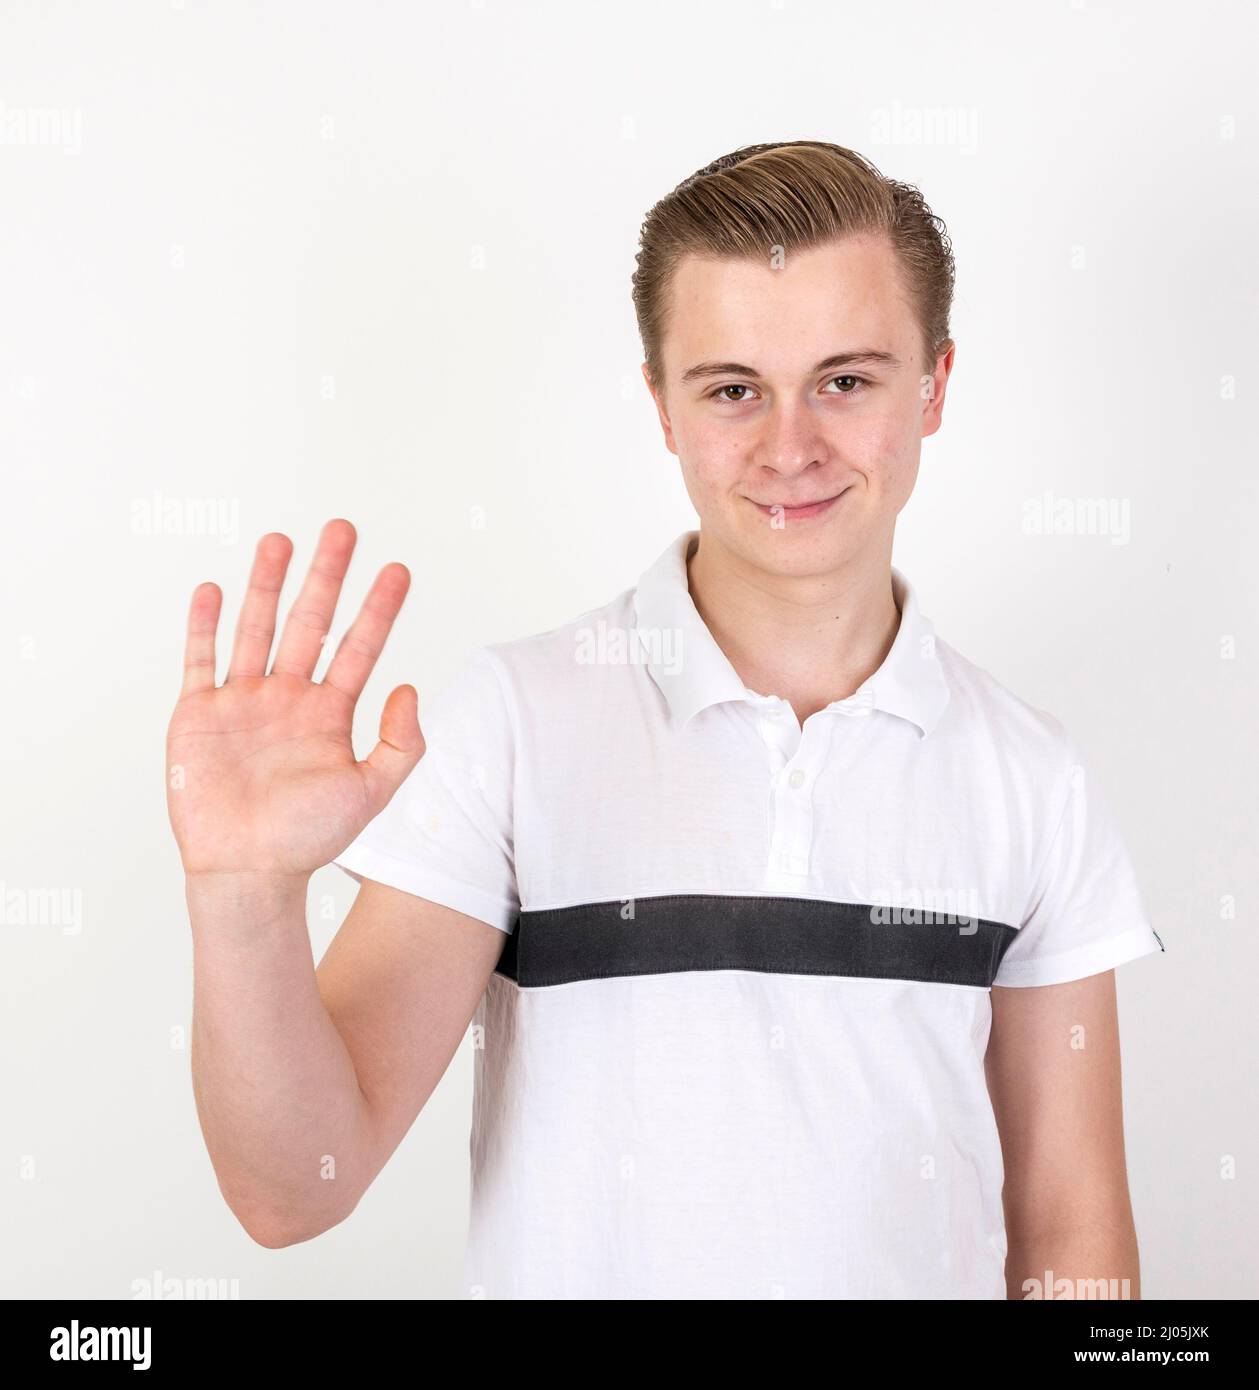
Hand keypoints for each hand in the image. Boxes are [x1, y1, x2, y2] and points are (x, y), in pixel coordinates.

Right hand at [165, 519, 423, 879]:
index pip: (360, 646)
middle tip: (342, 529)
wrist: (248, 871)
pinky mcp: (200, 714)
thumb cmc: (309, 838)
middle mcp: (289, 697)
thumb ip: (400, 744)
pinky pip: (202, 661)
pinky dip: (206, 626)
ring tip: (280, 540)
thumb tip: (410, 689)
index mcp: (330, 712)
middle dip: (326, 576)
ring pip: (257, 629)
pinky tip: (214, 590)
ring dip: (267, 585)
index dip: (379, 609)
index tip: (397, 570)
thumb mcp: (371, 793)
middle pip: (310, 623)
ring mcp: (244, 701)